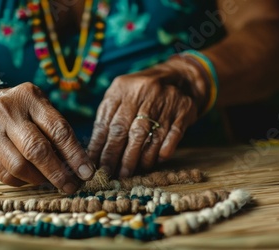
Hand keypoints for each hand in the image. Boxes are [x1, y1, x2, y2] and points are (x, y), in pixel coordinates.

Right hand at [0, 82, 94, 193]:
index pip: (58, 129)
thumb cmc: (21, 109)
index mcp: (30, 98)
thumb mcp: (39, 107)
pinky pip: (3, 173)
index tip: (87, 172)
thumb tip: (77, 165)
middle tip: (72, 186)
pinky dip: (21, 181)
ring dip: (39, 179)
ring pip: (19, 166)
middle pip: (37, 150)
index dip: (75, 154)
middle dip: (58, 173)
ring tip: (50, 181)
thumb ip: (56, 130)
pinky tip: (30, 179)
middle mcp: (8, 112)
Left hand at [87, 60, 206, 177]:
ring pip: (146, 134)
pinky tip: (154, 162)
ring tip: (128, 172)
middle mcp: (142, 92)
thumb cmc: (141, 94)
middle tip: (108, 174)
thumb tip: (94, 151)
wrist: (178, 78)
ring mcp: (164, 100)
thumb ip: (107, 117)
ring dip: (136, 158)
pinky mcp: (184, 110)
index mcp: (122, 88)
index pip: (106, 122)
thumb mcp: (121, 97)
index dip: (99, 146)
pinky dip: (161, 151)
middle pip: (123, 129)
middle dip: (114, 156)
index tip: (94, 165)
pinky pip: (171, 135)